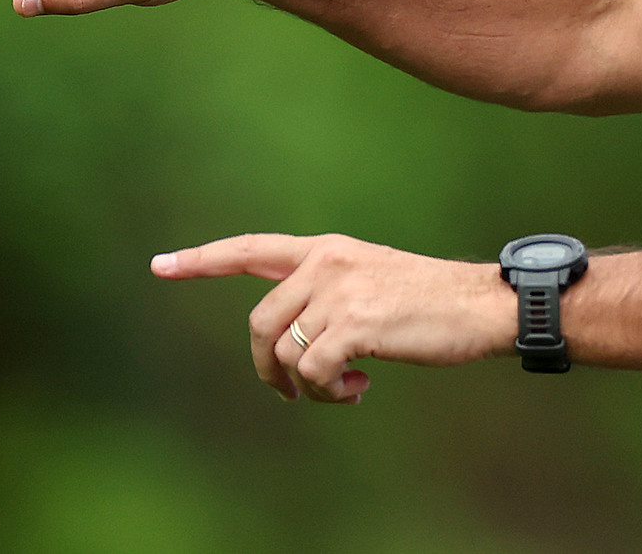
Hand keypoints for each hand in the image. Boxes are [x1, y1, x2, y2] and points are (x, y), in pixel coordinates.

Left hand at [150, 233, 517, 402]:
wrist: (480, 305)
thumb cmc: (432, 302)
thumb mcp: (372, 279)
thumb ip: (328, 293)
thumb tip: (291, 342)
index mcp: (328, 249)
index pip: (252, 250)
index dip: (203, 259)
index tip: (161, 265)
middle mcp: (327, 263)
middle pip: (259, 323)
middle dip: (267, 367)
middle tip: (293, 391)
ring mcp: (340, 291)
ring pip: (284, 352)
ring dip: (307, 385)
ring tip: (345, 387)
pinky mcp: (355, 323)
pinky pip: (311, 372)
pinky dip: (327, 392)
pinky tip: (358, 388)